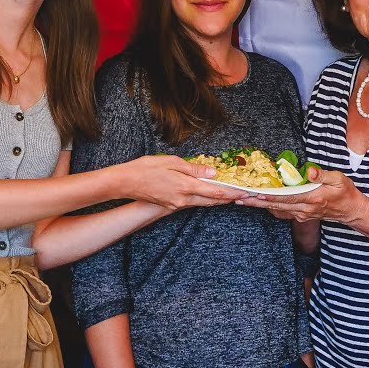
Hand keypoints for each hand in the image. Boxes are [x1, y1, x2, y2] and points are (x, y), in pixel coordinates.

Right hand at [113, 155, 246, 210]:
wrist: (124, 183)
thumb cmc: (145, 168)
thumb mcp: (171, 162)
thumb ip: (194, 169)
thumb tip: (213, 172)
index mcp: (185, 187)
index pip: (215, 192)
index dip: (232, 193)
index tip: (245, 193)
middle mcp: (182, 199)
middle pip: (211, 201)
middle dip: (229, 199)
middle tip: (244, 196)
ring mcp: (176, 204)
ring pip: (202, 203)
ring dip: (217, 199)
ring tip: (230, 195)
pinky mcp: (170, 205)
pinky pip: (192, 203)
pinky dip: (203, 199)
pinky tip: (208, 194)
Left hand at [236, 166, 368, 223]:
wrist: (350, 210)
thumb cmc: (345, 192)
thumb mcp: (338, 179)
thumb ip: (322, 175)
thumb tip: (308, 171)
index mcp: (313, 198)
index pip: (287, 196)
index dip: (270, 195)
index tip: (255, 193)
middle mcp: (305, 209)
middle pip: (277, 205)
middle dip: (257, 202)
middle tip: (239, 198)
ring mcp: (302, 214)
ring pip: (277, 210)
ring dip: (260, 206)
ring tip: (244, 201)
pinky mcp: (301, 216)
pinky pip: (283, 213)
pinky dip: (270, 208)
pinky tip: (259, 204)